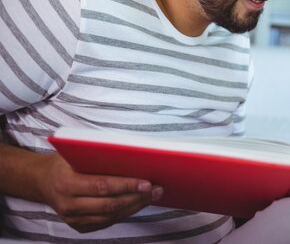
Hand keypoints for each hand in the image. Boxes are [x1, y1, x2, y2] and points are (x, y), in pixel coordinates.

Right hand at [37, 153, 162, 232]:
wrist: (41, 181)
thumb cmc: (64, 162)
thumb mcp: (76, 153)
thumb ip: (98, 156)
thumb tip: (133, 156)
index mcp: (66, 184)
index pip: (102, 186)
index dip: (127, 186)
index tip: (147, 183)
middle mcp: (68, 205)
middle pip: (109, 204)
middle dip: (137, 198)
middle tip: (157, 189)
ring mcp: (72, 219)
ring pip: (111, 216)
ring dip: (135, 206)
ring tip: (153, 196)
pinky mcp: (78, 227)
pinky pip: (107, 222)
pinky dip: (125, 212)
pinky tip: (138, 203)